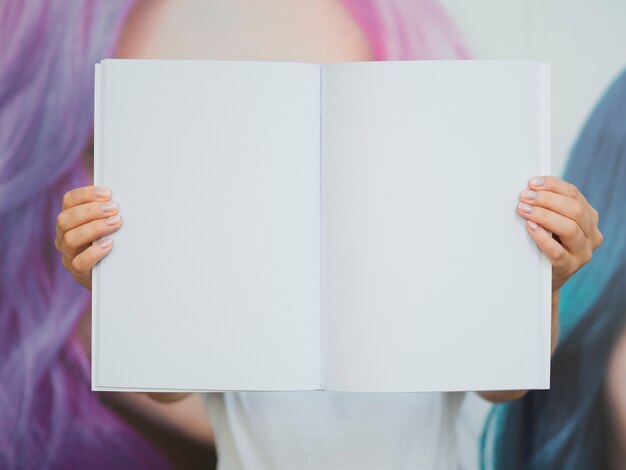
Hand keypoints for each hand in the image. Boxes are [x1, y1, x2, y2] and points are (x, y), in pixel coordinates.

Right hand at [55, 185, 121, 289]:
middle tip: (114, 209)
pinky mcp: (79, 274)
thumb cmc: (114, 244)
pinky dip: (94, 252)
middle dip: (91, 211)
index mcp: (70, 220)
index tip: (108, 193)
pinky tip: (110, 244)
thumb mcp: (110, 224)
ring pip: (70, 239)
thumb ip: (110, 211)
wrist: (114, 276)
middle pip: (65, 219)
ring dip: (95, 228)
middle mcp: (64, 237)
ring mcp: (69, 256)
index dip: (86, 194)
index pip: (68, 201)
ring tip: (116, 223)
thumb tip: (123, 196)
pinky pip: (79, 263)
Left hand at [517, 176, 602, 292]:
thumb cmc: (547, 243)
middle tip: (525, 196)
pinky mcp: (570, 268)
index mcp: (589, 217)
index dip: (553, 186)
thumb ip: (549, 206)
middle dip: (547, 199)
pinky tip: (530, 228)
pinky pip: (557, 251)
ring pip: (569, 228)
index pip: (574, 194)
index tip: (532, 182)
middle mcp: (592, 234)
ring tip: (524, 209)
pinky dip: (542, 237)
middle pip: (574, 210)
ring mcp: (583, 253)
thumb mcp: (553, 222)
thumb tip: (529, 188)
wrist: (546, 277)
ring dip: (543, 215)